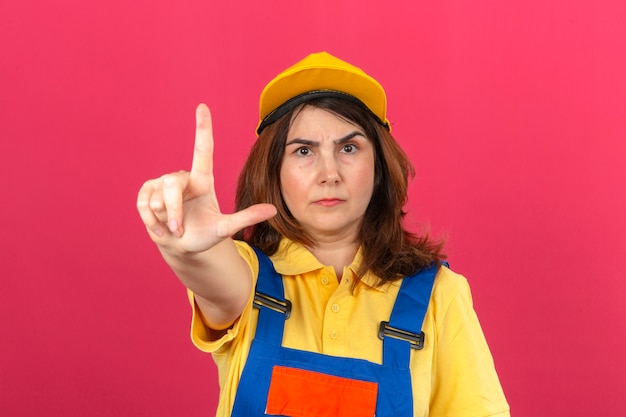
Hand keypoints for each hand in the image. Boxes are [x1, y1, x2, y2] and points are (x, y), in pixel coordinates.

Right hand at [137, 104, 276, 254]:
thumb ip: (246, 218)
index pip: (203, 150)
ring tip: (172, 229)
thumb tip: (273, 210)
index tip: (202, 107)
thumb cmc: (204, 235)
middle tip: (178, 229)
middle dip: (174, 211)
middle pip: (171, 184)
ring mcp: (162, 184)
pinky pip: (143, 204)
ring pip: (157, 197)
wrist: (181, 247)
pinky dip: (151, 220)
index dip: (203, 128)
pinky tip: (159, 229)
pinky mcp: (147, 192)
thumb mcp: (225, 228)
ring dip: (164, 219)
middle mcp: (183, 178)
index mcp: (203, 181)